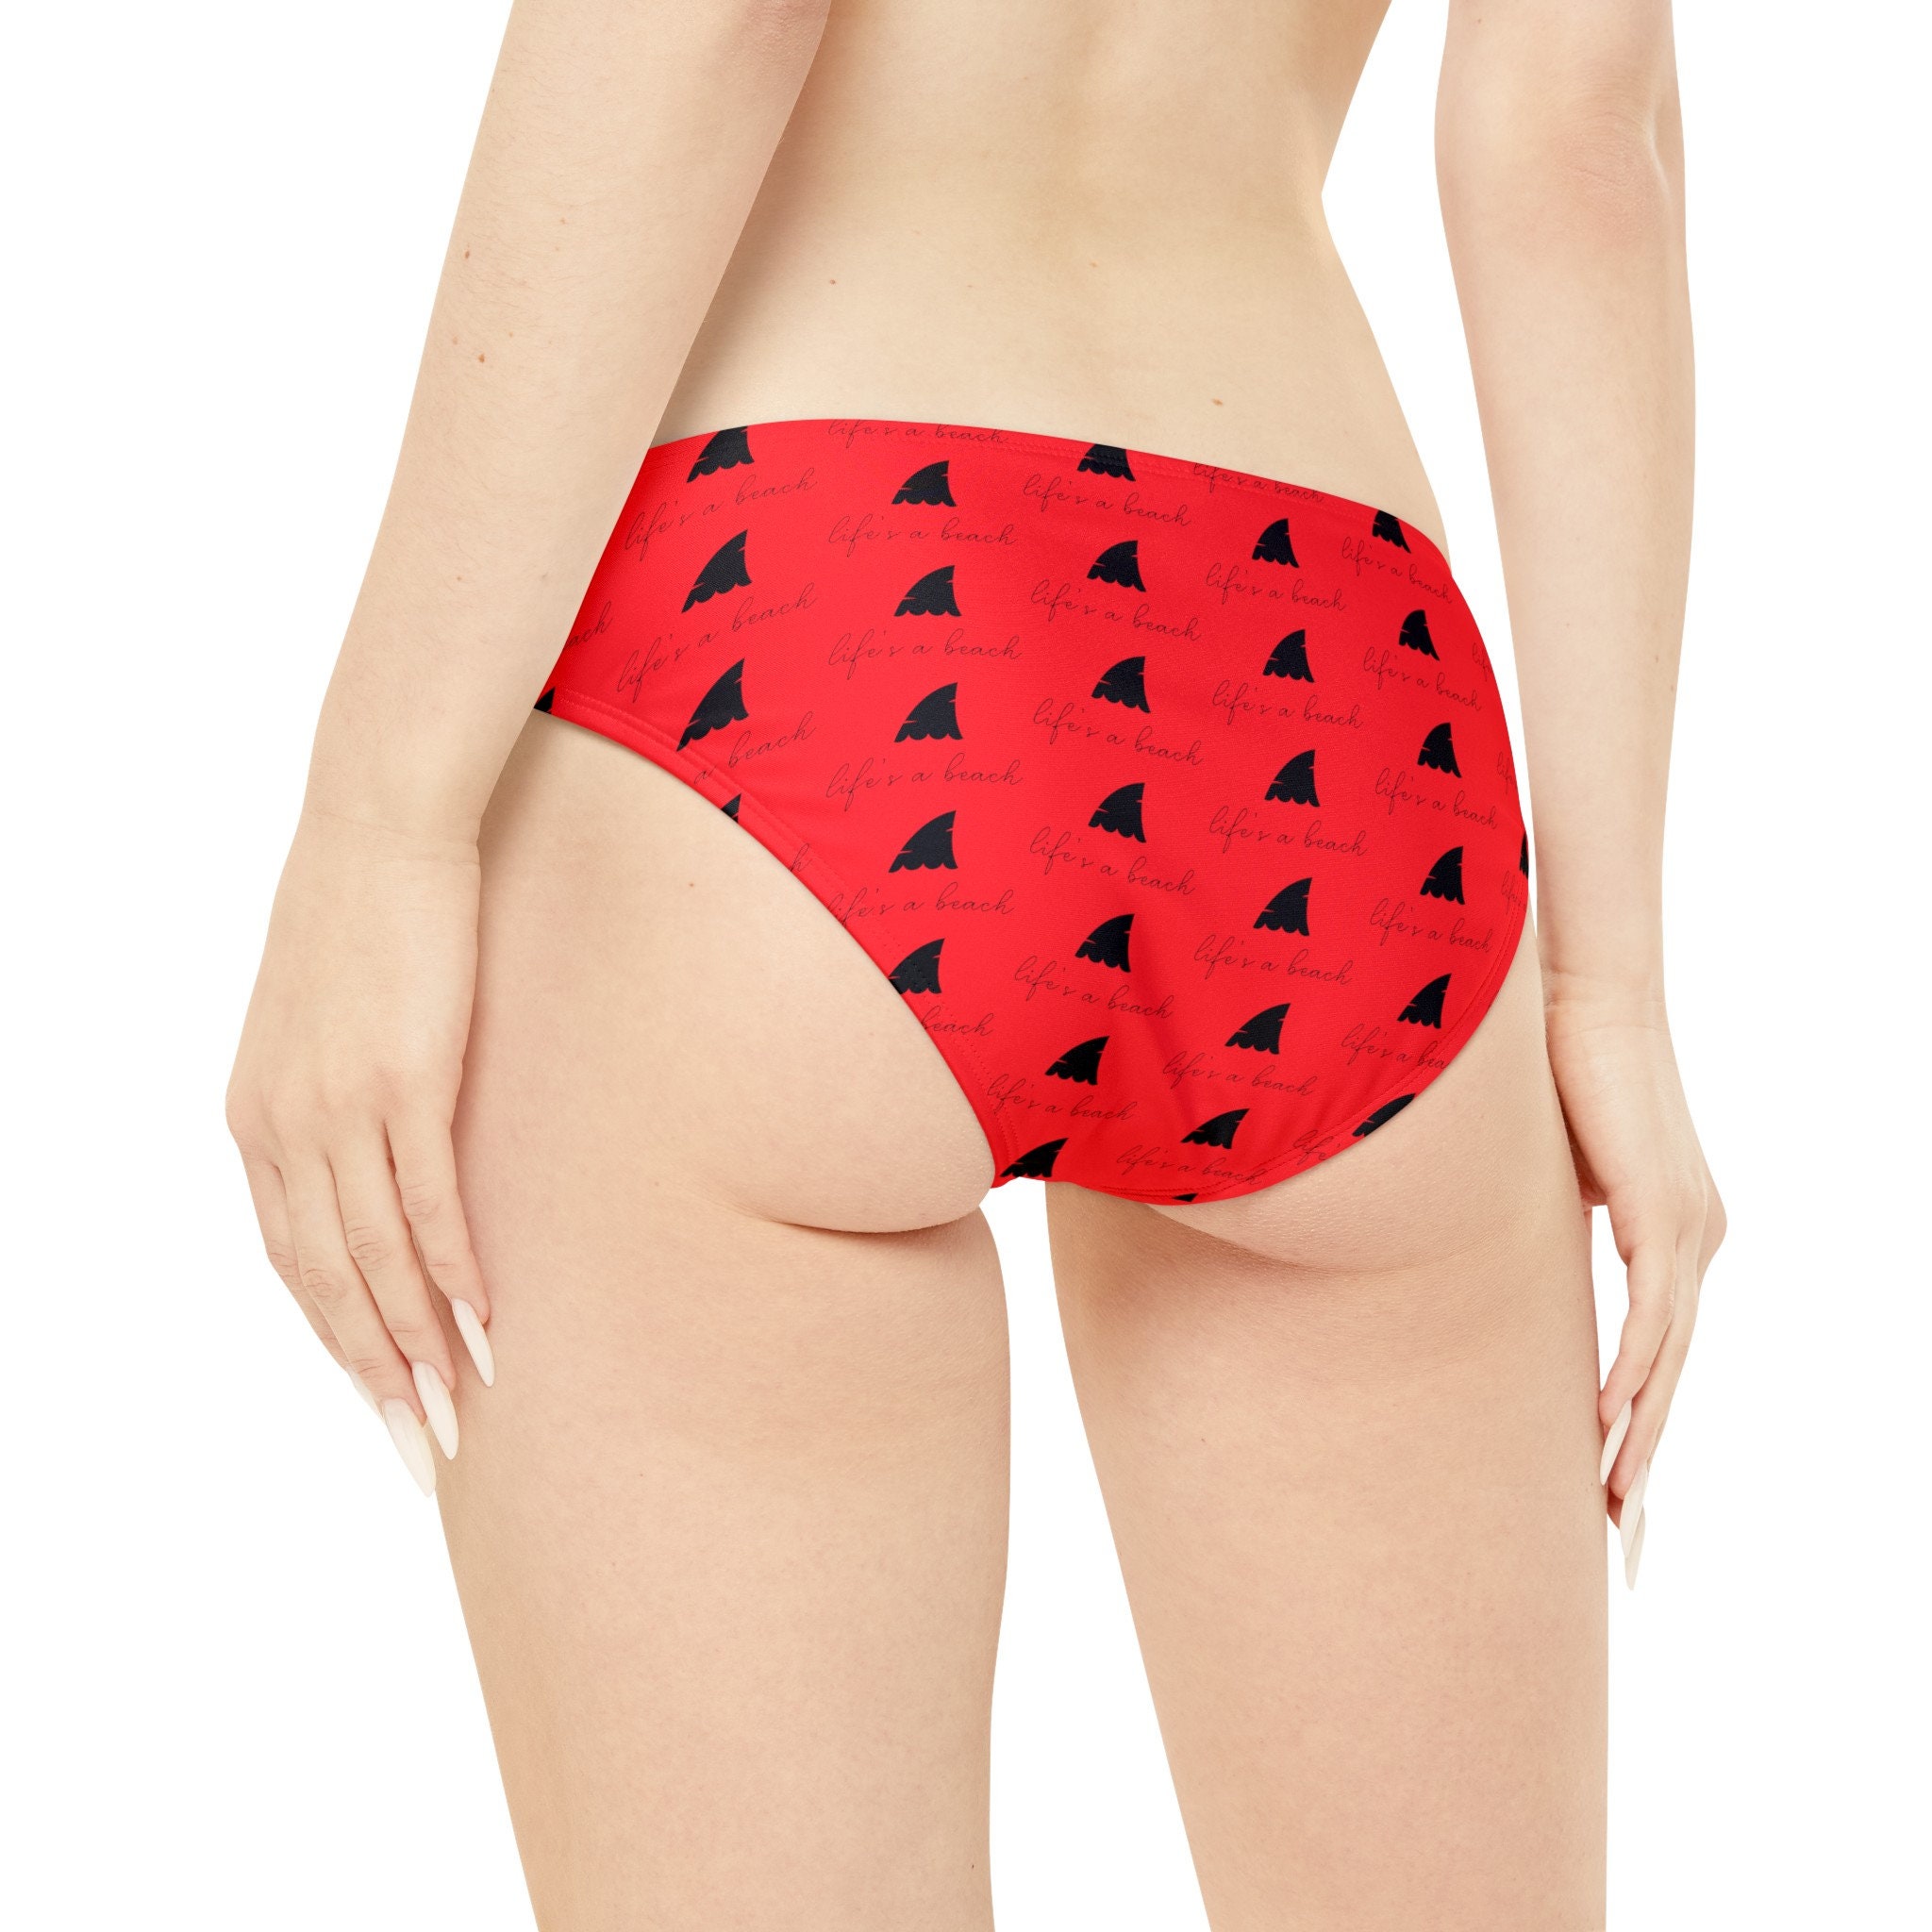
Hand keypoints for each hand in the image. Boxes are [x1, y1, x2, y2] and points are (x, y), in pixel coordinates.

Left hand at [226, 808, 493, 1494]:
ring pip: (377, 1257)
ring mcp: (342, 1105)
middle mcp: (285, 1127)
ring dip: (421, 1343)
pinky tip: (485, 1318)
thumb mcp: (324, 1025)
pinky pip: (428, 1200)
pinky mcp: (406, 1078)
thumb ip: (335, 1104)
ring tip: (462, 1408)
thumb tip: (377, 1163)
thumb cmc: (362, 918)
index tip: (384, 1400)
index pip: (293, 1263)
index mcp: (257, 1121)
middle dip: (376, 1375)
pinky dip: (455, 1270)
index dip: (339, 1343)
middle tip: (424, 1449)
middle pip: (327, 1282)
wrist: (379, 826)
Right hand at [1543, 978, 1725, 1585]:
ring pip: (1668, 1361)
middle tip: (1626, 1538)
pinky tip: (1610, 1426)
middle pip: (1671, 1374)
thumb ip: (1543, 1226)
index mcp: (1670, 1231)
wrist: (1583, 993)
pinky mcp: (1666, 1215)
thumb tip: (1493, 1264)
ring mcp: (1689, 1230)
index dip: (1636, 1421)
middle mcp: (1695, 1240)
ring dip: (1640, 1438)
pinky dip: (1635, 1376)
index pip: (1657, 1349)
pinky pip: (1655, 1318)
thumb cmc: (1552, 1069)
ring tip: (1614, 1508)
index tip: (1612, 1488)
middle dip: (1646, 1460)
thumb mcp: (1543, 1171)